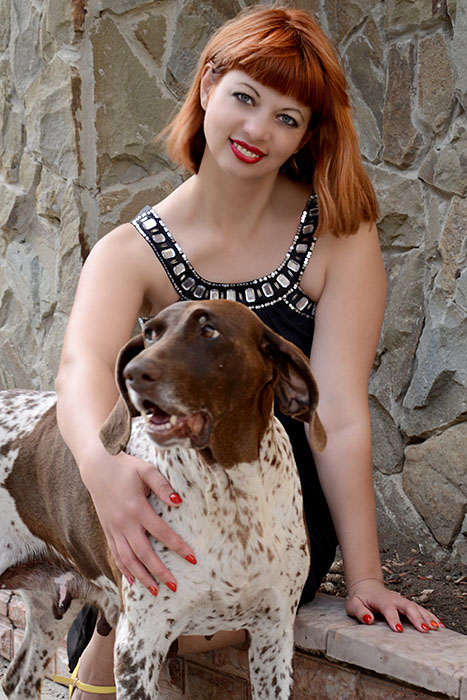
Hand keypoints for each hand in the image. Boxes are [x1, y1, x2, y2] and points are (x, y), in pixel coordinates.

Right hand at [81, 447, 195, 593]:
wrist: (96, 466)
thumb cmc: (125, 466)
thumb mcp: (146, 469)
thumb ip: (162, 485)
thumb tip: (179, 502)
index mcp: (137, 508)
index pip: (161, 532)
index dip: (178, 546)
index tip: (192, 559)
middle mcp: (124, 522)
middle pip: (144, 553)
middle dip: (159, 572)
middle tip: (174, 587)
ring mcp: (114, 528)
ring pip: (128, 559)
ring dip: (142, 576)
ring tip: (155, 591)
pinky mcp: (107, 530)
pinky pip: (116, 554)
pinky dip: (125, 569)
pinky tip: (133, 580)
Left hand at [345, 578, 443, 632]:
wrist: (366, 586)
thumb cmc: (360, 598)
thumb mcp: (354, 605)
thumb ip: (360, 612)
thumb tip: (368, 619)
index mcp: (381, 600)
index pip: (388, 609)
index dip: (394, 619)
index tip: (399, 630)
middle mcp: (394, 599)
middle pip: (407, 606)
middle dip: (416, 618)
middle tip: (423, 630)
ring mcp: (402, 600)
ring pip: (417, 607)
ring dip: (426, 617)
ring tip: (435, 628)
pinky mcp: (407, 604)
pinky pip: (421, 609)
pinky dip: (430, 616)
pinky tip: (439, 625)